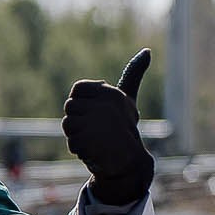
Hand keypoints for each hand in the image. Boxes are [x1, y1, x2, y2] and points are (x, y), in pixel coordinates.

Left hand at [62, 49, 154, 205]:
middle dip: (78, 121)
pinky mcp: (89, 142)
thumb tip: (147, 51)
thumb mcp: (127, 99)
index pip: (77, 90)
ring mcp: (97, 125)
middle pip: (69, 107)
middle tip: (96, 130)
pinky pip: (71, 143)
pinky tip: (95, 151)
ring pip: (68, 125)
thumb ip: (133, 74)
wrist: (129, 162)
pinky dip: (79, 150)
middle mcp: (105, 106)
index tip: (96, 112)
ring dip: (78, 136)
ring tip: (96, 140)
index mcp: (111, 93)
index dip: (82, 103)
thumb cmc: (124, 128)